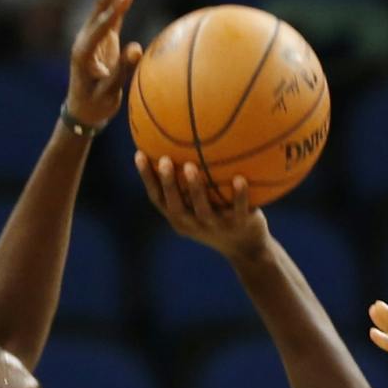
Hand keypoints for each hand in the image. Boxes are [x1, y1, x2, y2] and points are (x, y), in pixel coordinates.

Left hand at [65, 0, 142, 129]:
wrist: (81, 110)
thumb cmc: (95, 105)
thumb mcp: (108, 93)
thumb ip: (121, 71)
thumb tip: (136, 49)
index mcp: (84, 52)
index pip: (101, 26)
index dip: (115, 10)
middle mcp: (86, 38)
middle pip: (101, 5)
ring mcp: (93, 35)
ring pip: (105, 4)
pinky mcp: (102, 37)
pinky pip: (112, 13)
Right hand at [135, 155, 270, 263]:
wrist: (248, 247)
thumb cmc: (218, 217)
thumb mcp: (199, 204)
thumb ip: (187, 182)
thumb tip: (176, 140)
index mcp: (180, 218)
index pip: (157, 198)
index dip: (147, 178)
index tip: (139, 154)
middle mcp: (194, 224)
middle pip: (176, 206)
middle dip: (168, 183)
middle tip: (164, 160)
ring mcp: (216, 227)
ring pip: (203, 210)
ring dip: (195, 189)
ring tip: (190, 166)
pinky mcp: (239, 226)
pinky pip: (238, 210)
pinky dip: (239, 195)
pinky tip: (240, 178)